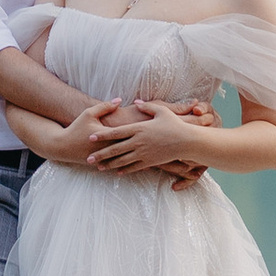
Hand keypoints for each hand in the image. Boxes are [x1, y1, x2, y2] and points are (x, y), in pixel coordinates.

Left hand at [87, 99, 216, 180]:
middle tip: (88, 159)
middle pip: (115, 149)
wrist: (187, 141)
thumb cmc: (174, 124)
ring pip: (122, 161)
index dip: (102, 135)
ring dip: (109, 164)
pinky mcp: (150, 162)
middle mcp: (139, 142)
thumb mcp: (161, 111)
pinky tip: (117, 172)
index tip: (91, 138)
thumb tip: (136, 102)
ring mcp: (144, 154)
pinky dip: (125, 170)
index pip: (116, 133)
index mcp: (139, 129)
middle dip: (101, 154)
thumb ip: (147, 106)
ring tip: (99, 167)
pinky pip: (134, 167)